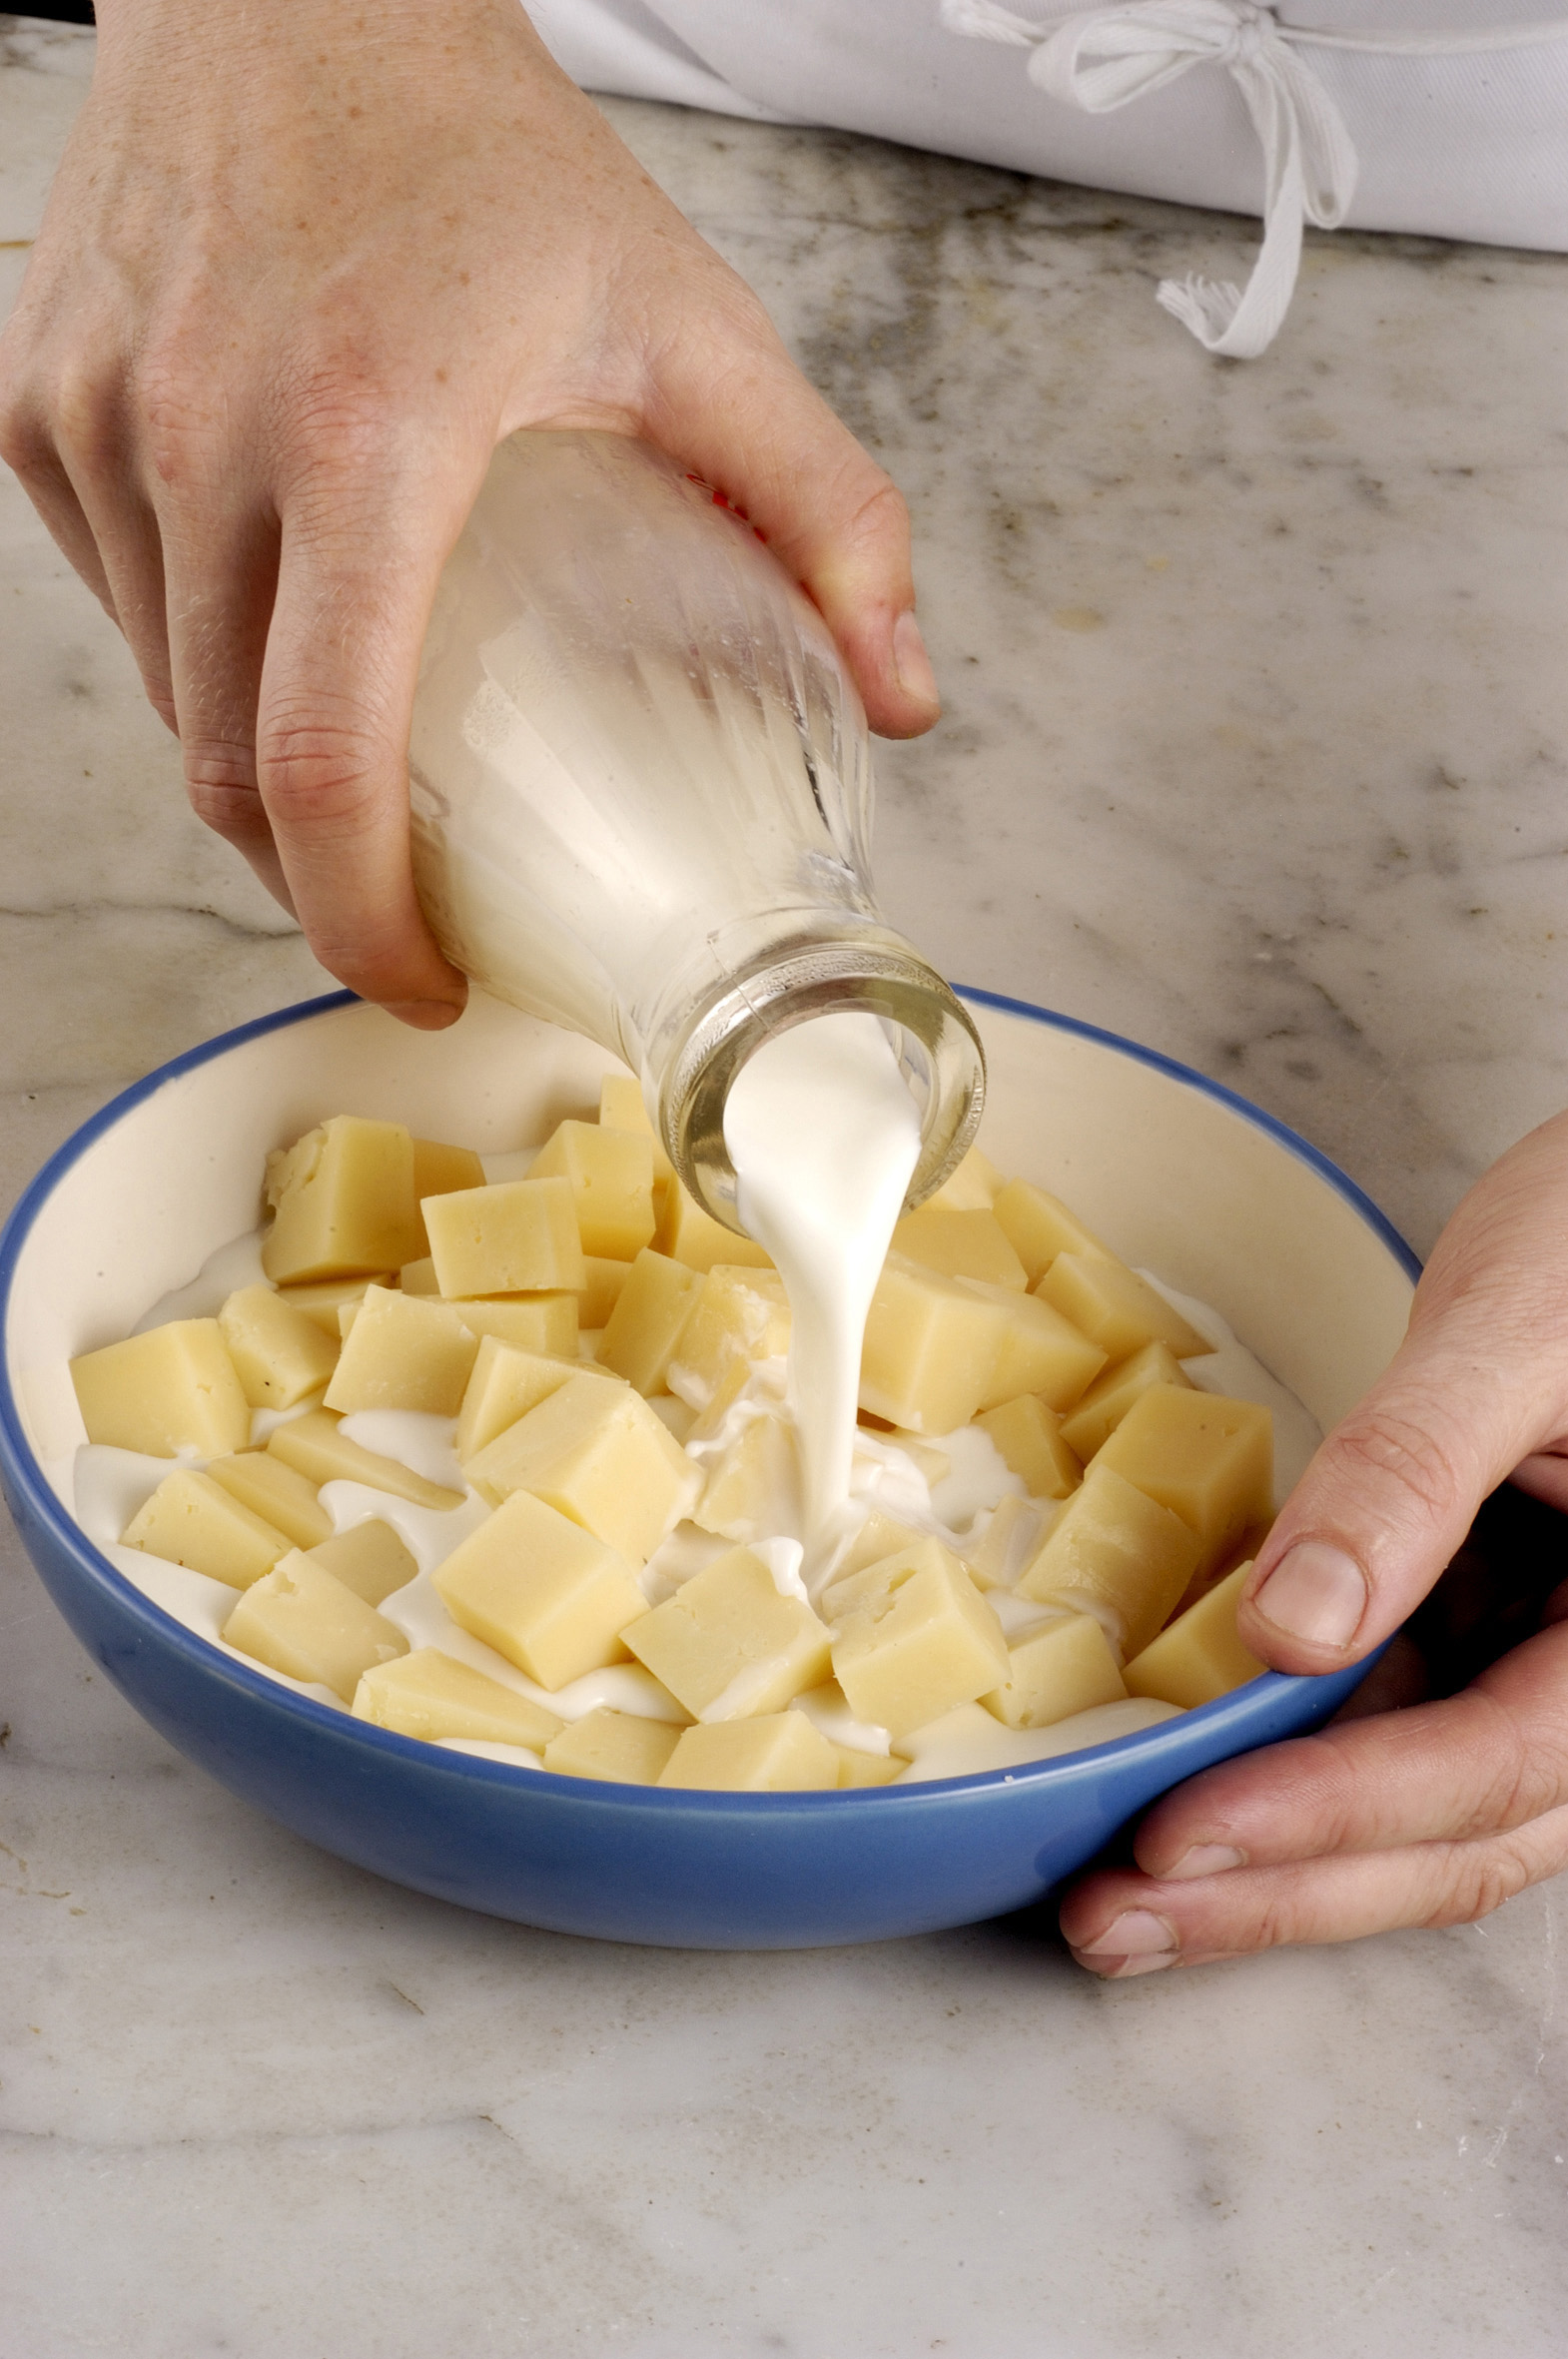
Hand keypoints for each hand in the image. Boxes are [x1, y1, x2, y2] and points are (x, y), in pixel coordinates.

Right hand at [0, 0, 937, 1024]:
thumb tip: (899, 697)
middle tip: (408, 920)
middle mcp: (202, 436)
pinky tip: (280, 641)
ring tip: (361, 791)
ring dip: (257, 784)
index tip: (425, 984)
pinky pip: (117, 607)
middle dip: (317, 887)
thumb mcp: (690, 321)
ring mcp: (97, 423)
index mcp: (366, 436)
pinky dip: (194, 666)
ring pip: (162, 704)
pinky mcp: (38, 409)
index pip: (323, 762)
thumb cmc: (480, 148)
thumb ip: (823, 510)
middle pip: (227, 772)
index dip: (364, 923)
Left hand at [1062, 1111, 1567, 1972]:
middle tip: (1115, 1916)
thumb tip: (1295, 1624)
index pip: (1494, 1770)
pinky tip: (1186, 1790)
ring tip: (1121, 1895)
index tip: (1185, 1834)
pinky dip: (1290, 1771)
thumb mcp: (1516, 1335)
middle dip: (1279, 1889)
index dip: (1335, 1814)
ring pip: (1419, 1808)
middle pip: (1453, 1835)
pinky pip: (1394, 1727)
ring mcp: (1541, 1660)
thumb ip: (1414, 1472)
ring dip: (1274, 1861)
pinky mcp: (1483, 1630)